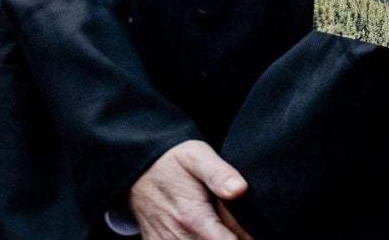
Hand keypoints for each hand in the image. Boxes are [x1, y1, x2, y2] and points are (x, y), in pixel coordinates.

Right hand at [130, 140, 252, 239]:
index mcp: (193, 218)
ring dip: (214, 238)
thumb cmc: (172, 163)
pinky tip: (202, 231)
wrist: (137, 171)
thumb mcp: (196, 156)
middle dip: (231, 237)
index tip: (251, 229)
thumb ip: (218, 173)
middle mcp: (179, 239)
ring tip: (218, 224)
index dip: (245, 238)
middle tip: (234, 223)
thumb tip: (240, 190)